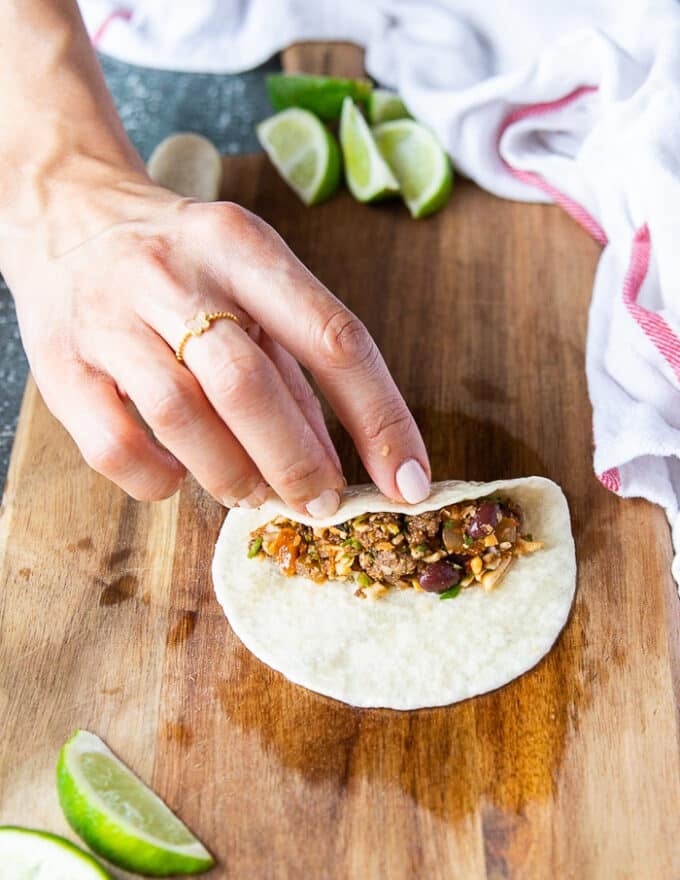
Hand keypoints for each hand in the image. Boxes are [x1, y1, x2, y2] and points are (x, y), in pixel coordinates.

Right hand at [3, 173, 430, 515]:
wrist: (67, 215)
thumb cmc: (182, 263)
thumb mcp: (250, 286)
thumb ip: (292, 369)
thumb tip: (334, 463)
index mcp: (242, 247)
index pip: (332, 337)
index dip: (380, 419)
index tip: (407, 483)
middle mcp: (175, 274)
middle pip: (250, 385)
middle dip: (299, 462)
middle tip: (320, 503)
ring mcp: (110, 317)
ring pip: (183, 417)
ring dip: (232, 476)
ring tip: (253, 494)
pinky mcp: (60, 363)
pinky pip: (116, 446)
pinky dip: (159, 480)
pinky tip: (178, 478)